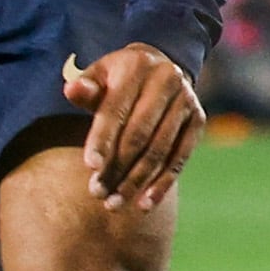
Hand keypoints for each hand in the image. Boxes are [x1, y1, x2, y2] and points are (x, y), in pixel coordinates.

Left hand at [64, 43, 205, 209]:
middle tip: (97, 193)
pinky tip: (144, 204)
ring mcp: (187, 100)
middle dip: (117, 167)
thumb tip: (71, 90)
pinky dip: (162, 183)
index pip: (116, 110)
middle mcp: (168, 80)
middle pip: (139, 134)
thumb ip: (85, 87)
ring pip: (159, 150)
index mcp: (137, 66)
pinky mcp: (198, 119)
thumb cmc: (119, 78)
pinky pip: (180, 158)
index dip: (103, 139)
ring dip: (136, 181)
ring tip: (114, 204)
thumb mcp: (100, 75)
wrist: (160, 67)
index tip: (91, 168)